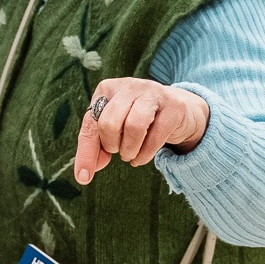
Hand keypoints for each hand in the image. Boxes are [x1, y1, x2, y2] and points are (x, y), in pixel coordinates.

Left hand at [73, 78, 209, 183]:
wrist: (180, 110)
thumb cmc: (140, 120)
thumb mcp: (114, 129)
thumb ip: (97, 147)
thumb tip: (86, 173)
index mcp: (107, 89)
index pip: (90, 123)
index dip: (86, 152)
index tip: (84, 177)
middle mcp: (129, 86)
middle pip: (109, 123)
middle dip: (112, 146)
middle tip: (119, 151)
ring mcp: (152, 93)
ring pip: (133, 126)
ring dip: (129, 150)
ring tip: (130, 156)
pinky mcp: (173, 106)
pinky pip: (155, 136)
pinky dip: (145, 154)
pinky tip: (142, 158)